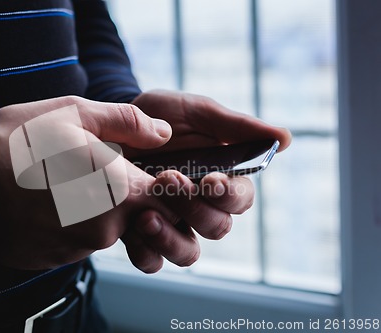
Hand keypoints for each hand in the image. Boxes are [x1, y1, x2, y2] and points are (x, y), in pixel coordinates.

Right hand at [0, 95, 176, 269]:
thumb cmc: (18, 140)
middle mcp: (105, 228)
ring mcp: (78, 248)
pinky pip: (77, 239)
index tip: (153, 171)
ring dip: (94, 206)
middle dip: (124, 192)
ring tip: (61, 179)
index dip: (168, 185)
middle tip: (89, 165)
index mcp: (120, 191)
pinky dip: (70, 222)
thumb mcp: (75, 113)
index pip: (171, 199)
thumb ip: (128, 122)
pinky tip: (45, 200)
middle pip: (136, 214)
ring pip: (105, 226)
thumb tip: (163, 134)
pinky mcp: (54, 258)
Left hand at [118, 89, 291, 272]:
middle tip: (167, 179)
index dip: (230, 196)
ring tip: (146, 215)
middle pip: (216, 228)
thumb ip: (236, 127)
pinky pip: (151, 261)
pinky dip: (146, 251)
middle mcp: (200, 207)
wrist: (116, 124)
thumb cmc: (163, 115)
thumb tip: (285, 139)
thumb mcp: (197, 113)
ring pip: (188, 253)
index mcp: (221, 180)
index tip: (211, 180)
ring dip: (171, 238)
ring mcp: (172, 223)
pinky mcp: (141, 234)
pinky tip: (131, 227)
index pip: (240, 200)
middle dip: (195, 208)